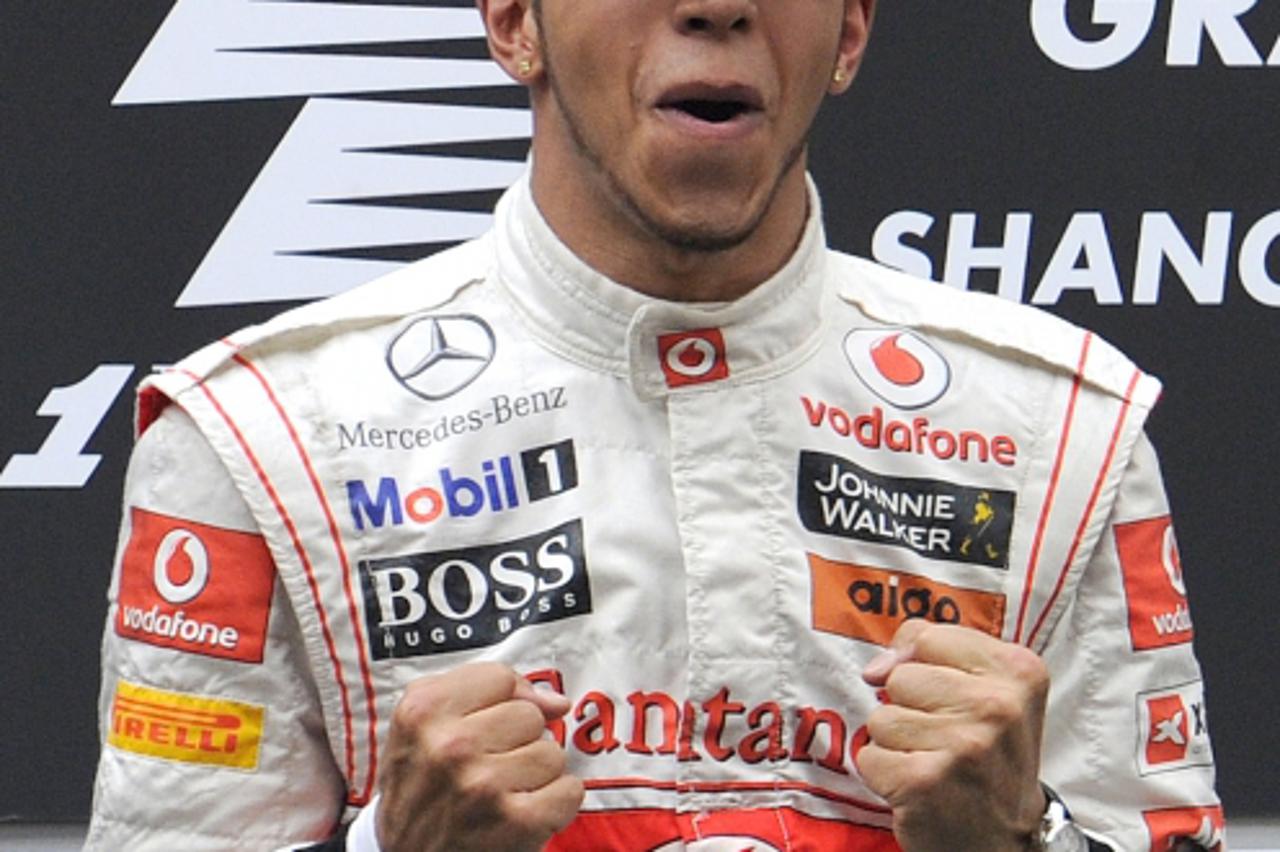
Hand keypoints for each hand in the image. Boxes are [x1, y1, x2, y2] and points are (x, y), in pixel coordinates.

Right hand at [376, 662, 582, 851]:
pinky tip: (523, 811)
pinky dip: (555, 804)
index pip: (501, 678)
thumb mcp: (424, 724)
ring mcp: (484, 785)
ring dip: (535, 774)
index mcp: (423, 712)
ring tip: (501, 792)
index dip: (500, 701)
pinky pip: (570, 790)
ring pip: (552, 752)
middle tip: (486, 766)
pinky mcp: (516, 821)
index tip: (486, 724)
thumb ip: (483, 691)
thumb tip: (555, 700)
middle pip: (530, 715)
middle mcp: (451, 746)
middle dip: (517, 740)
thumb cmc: (418, 788)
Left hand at [855, 621, 1048, 851]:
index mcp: (1018, 671)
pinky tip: (920, 787)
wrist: (1006, 842)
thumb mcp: (989, 691)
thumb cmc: (990, 760)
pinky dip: (885, 775)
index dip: (920, 663)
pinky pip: (869, 756)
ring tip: (935, 763)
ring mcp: (962, 745)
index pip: (928, 636)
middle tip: (948, 741)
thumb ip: (932, 653)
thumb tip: (876, 669)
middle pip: (901, 676)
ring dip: (898, 743)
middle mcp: (997, 706)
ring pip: (881, 717)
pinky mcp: (924, 781)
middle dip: (911, 708)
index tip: (945, 694)